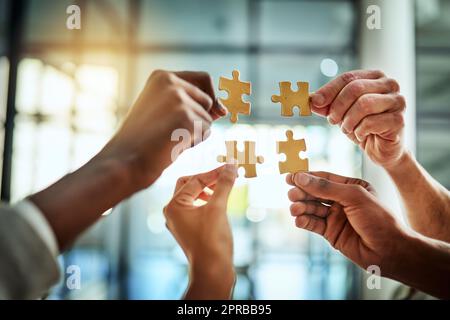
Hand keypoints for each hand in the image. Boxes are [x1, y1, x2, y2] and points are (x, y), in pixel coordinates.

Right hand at [97, 70, 226, 189]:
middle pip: (208, 101)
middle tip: (175, 133)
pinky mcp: (185, 117)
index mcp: (161, 76)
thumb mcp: (163, 112)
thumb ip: (188, 104)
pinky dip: (194, 143)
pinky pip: (206, 132)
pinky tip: (173, 145)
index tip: (216, 112)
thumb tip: (223, 109)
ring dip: (196, 134)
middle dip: (200, 120)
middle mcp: (170, 81)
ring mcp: (178, 98)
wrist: (124, 160)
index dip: (211, 96)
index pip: (202, 78)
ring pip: (208, 119)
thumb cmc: (142, 141)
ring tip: (170, 139)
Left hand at [164, 164, 236, 298]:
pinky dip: (207, 201)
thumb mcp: (218, 208)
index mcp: (174, 205)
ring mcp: (180, 222)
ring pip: (193, 196)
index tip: (231, 166)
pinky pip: (196, 208)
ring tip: (224, 188)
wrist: (212, 270)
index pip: (195, 180)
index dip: (214, 172)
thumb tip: (231, 165)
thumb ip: (223, 184)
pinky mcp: (189, 229)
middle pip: (189, 185)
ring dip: (208, 190)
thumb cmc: (212, 240)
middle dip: (207, 179)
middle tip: (225, 175)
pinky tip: (219, 203)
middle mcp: (173, 212)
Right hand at [286, 171, 408, 275]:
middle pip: (315, 193)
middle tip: (291, 194)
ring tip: (294, 209)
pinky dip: (304, 221)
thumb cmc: (379, 219)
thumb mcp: (354, 197)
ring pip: (312, 209)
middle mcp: (342, 201)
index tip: (290, 176)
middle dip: (301, 193)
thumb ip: (326, 188)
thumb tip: (301, 177)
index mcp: (351, 187)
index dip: (306, 177)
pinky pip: (313, 224)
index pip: (324, 179)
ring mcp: (336, 217)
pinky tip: (299, 220)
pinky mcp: (331, 233)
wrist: (390, 251)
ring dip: (301, 208)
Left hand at [311, 70, 405, 167]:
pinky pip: (371, 122)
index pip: (347, 77)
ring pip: (364, 104)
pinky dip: (360, 130)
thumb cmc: (361, 126)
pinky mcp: (399, 120)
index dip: (328, 90)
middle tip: (332, 121)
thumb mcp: (340, 113)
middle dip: (338, 107)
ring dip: (348, 120)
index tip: (315, 103)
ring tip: (347, 129)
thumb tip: (309, 100)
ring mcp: (397, 101)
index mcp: (374, 77)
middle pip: (355, 88)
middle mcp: (390, 84)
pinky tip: (360, 135)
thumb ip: (325, 105)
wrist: (381, 149)